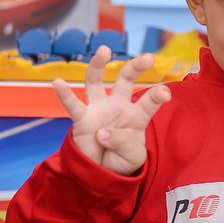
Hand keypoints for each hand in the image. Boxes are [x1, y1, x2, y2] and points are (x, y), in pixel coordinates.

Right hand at [52, 45, 170, 175]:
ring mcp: (98, 109)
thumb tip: (102, 132)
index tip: (165, 93)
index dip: (158, 95)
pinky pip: (73, 105)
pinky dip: (64, 94)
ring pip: (96, 82)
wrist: (101, 172)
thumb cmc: (121, 159)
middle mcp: (118, 106)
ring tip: (104, 50)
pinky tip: (57, 82)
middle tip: (148, 58)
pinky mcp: (82, 118)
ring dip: (98, 65)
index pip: (150, 101)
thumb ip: (123, 143)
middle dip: (136, 67)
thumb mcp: (132, 157)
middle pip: (126, 80)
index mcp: (137, 115)